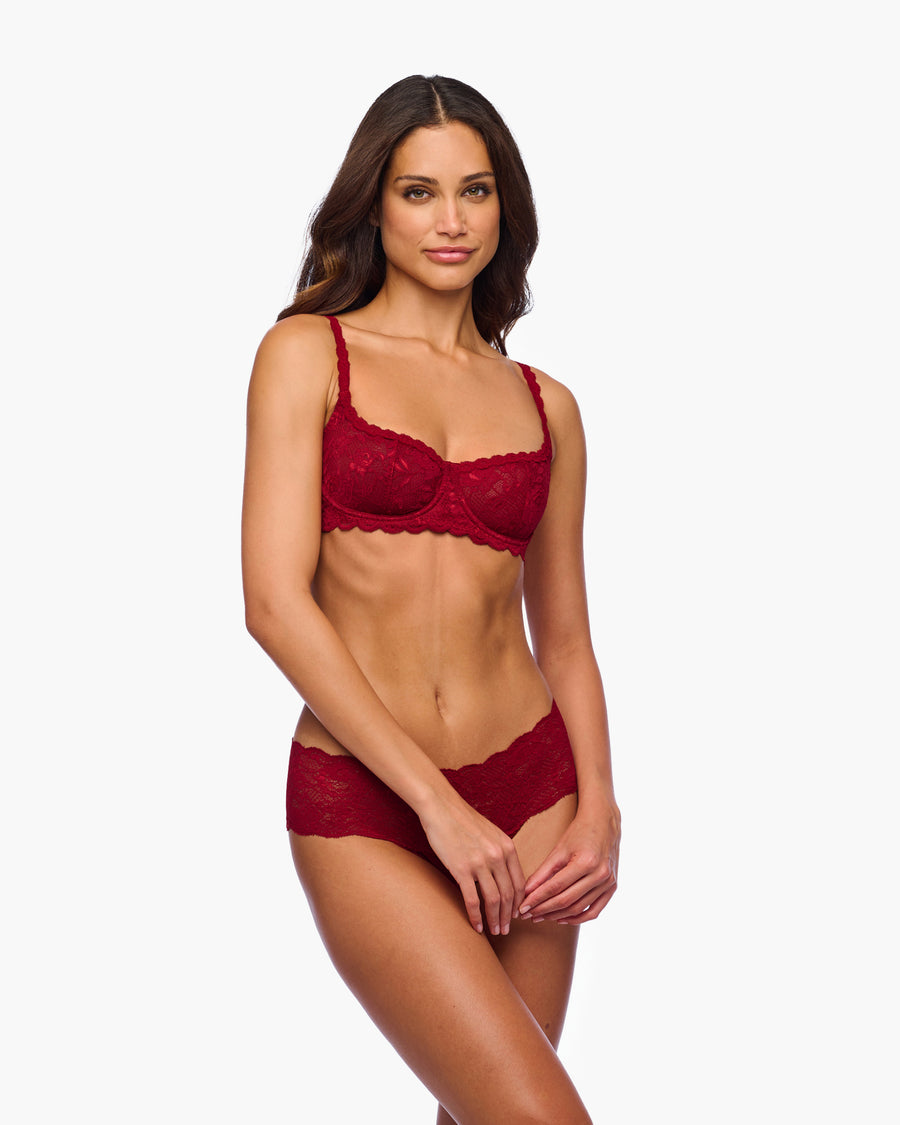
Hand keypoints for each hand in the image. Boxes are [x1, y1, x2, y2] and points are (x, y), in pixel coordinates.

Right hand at [419, 795, 525, 936]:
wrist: (441, 807)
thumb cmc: (463, 821)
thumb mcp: (491, 833)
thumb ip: (501, 852)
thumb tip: (504, 875)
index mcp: (507, 847)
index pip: (520, 883)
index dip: (519, 903)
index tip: (516, 915)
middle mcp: (498, 856)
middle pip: (509, 895)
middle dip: (509, 917)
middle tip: (506, 929)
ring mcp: (480, 863)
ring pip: (494, 900)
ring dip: (495, 920)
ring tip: (494, 931)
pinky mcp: (461, 869)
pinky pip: (473, 900)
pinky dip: (476, 917)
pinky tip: (476, 926)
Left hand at [518, 803, 619, 924]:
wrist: (604, 822)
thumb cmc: (579, 832)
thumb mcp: (559, 849)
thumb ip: (543, 872)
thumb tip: (526, 892)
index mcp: (585, 862)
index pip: (555, 887)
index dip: (537, 899)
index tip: (522, 908)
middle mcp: (600, 874)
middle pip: (566, 900)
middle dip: (544, 910)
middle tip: (527, 914)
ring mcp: (608, 882)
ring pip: (578, 908)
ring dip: (557, 916)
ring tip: (540, 916)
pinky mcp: (612, 887)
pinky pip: (594, 911)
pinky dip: (577, 918)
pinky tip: (561, 918)